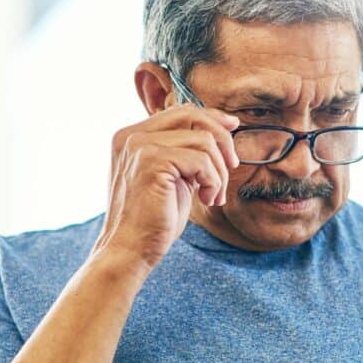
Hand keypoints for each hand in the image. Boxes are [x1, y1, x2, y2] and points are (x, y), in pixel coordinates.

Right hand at [92, 104, 239, 268]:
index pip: (180, 112)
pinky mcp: (152, 162)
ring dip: (218, 171)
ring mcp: (139, 146)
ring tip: (214, 196)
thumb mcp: (172, 177)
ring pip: (203, 140)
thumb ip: (184, 152)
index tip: (233, 128)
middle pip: (192, 116)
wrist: (129, 250)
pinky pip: (201, 160)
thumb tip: (222, 127)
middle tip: (231, 167)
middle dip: (222, 139)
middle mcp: (131, 135)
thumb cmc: (153, 220)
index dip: (211, 117)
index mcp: (132, 136)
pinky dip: (213, 181)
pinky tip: (206, 199)